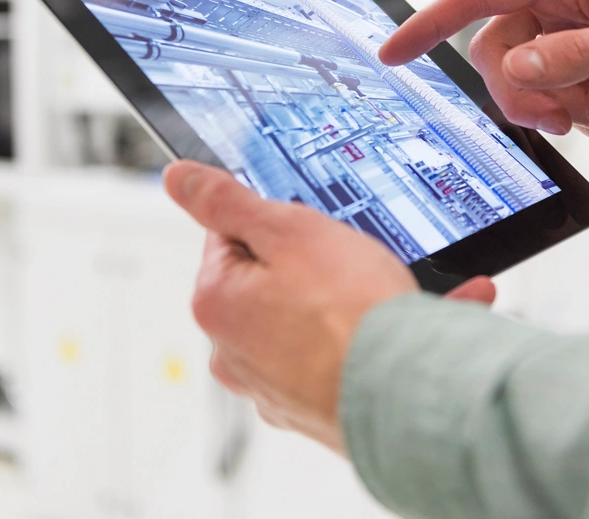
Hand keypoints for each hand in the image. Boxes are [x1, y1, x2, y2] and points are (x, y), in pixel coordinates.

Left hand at [164, 161, 495, 454]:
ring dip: (343, 306)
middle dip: (311, 266)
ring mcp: (271, 386)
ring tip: (388, 299)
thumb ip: (229, 202)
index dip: (277, 223)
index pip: (230, 236)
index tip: (311, 229)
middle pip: (267, 281)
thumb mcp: (289, 231)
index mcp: (216, 302)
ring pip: (305, 322)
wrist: (406, 394)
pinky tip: (397, 332)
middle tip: (353, 263)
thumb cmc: (349, 317)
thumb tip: (181, 180)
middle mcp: (232, 351)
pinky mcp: (311, 407)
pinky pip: (334, 358)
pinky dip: (362, 343)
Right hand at [379, 0, 588, 148]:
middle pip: (501, 57)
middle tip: (570, 118)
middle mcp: (560, 4)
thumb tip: (515, 69)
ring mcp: (573, 37)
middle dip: (533, 96)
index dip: (429, 23)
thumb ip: (576, 56)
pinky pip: (565, 104)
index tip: (393, 54)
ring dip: (574, 112)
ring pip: (532, 87)